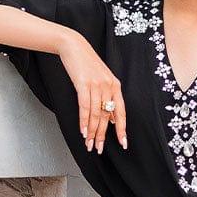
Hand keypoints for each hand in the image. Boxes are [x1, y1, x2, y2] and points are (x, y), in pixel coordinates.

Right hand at [58, 32, 127, 153]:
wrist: (74, 46)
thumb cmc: (86, 64)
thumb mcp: (102, 79)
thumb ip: (107, 97)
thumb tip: (111, 119)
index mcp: (115, 86)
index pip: (120, 112)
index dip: (122, 129)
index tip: (123, 144)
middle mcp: (108, 86)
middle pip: (107, 116)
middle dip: (103, 135)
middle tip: (99, 149)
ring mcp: (96, 85)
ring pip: (96, 114)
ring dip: (92, 132)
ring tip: (89, 144)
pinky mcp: (84, 83)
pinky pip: (85, 107)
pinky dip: (84, 121)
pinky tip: (83, 132)